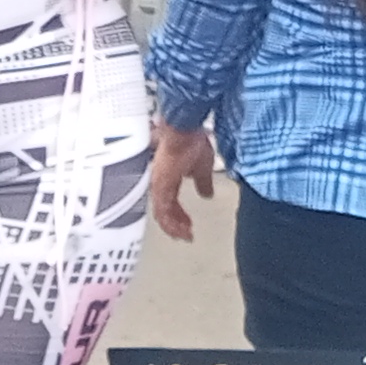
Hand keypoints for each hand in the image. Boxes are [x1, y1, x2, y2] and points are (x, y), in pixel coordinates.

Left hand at [152, 121, 220, 243]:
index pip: (170, 202)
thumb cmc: (191, 139)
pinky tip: (179, 229)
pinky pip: (162, 211)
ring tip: (185, 235)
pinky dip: (170, 223)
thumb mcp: (202, 167)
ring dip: (174, 227)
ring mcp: (158, 184)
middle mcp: (161, 181)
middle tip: (186, 233)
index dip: (179, 216)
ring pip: (162, 213)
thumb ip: (202, 181)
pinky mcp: (160, 186)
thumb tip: (207, 192)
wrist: (186, 130)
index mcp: (169, 176)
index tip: (187, 225)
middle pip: (165, 210)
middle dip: (177, 224)